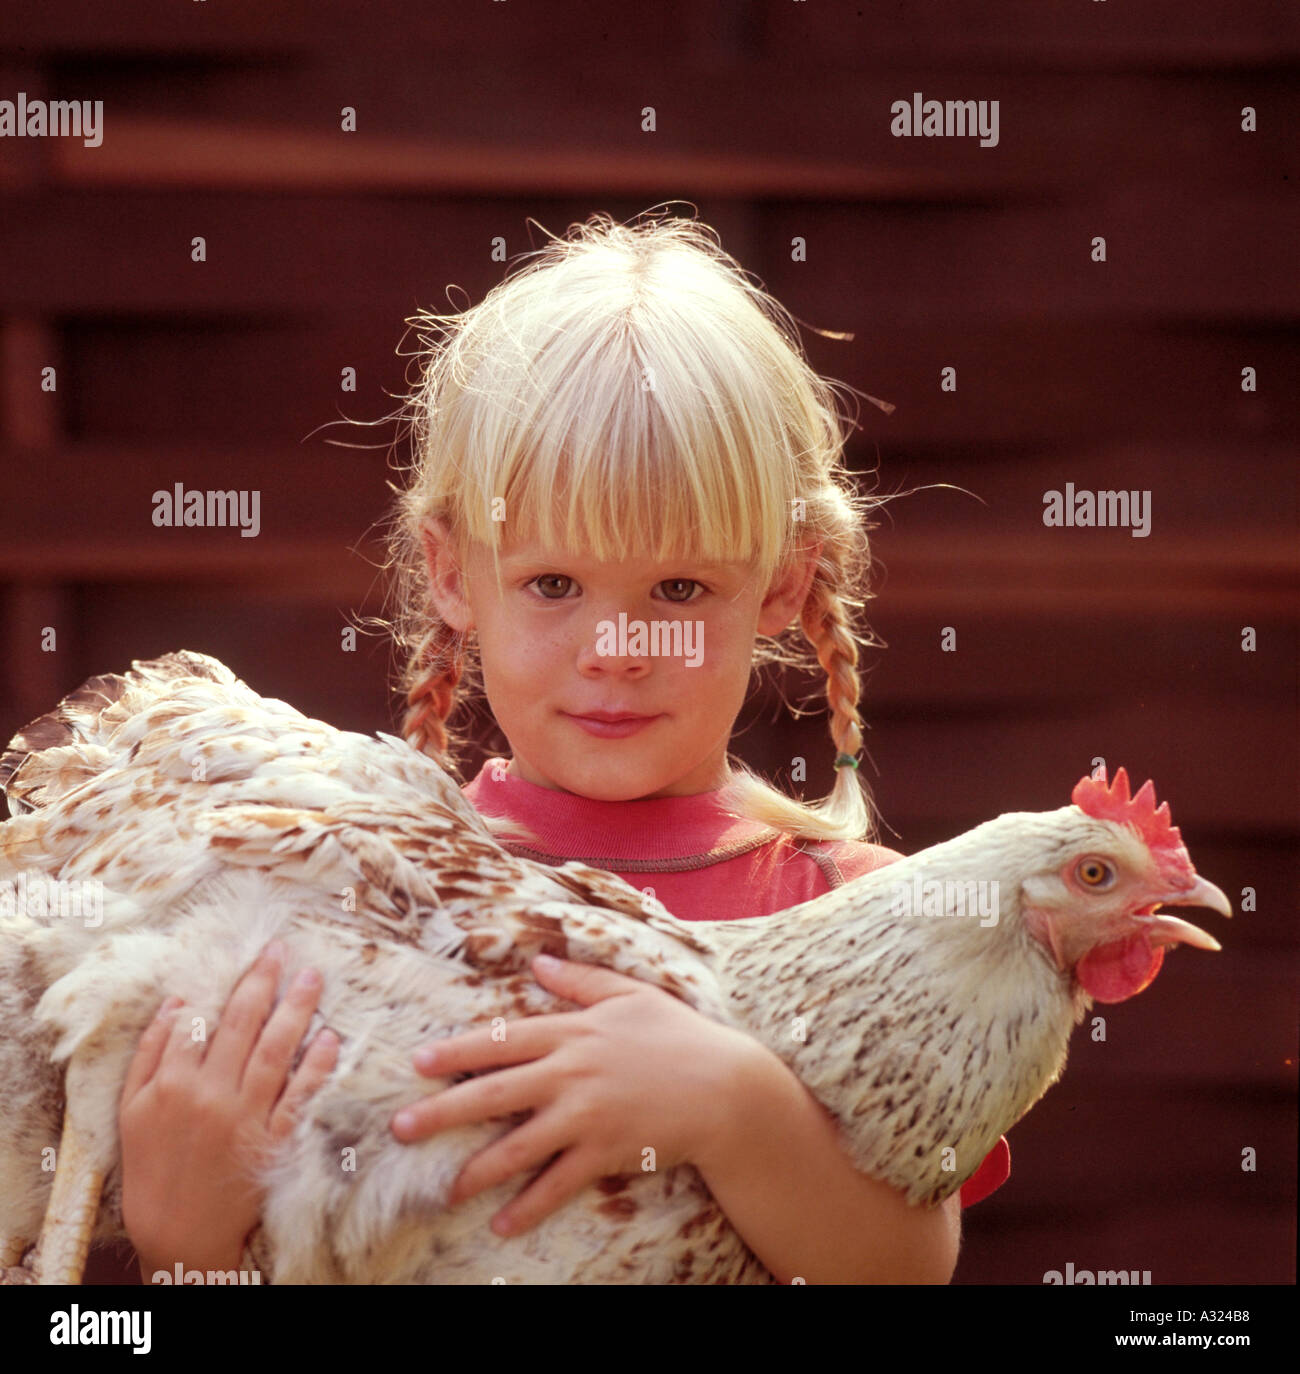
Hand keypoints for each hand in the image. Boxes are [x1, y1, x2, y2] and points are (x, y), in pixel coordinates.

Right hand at [119, 940, 338, 1279]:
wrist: (176, 1232)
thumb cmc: (151, 1166)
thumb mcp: (132, 1109)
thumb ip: (151, 1054)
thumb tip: (177, 1003)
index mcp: (174, 1083)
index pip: (205, 1019)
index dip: (230, 983)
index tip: (253, 956)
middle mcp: (211, 1094)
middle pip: (243, 1024)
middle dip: (265, 981)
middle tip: (283, 950)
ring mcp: (244, 1118)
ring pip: (275, 1051)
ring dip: (296, 1009)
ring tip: (312, 977)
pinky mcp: (272, 1142)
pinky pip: (299, 1097)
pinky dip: (316, 1066)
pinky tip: (330, 1038)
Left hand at [391, 954, 761, 1236]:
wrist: (726, 1088)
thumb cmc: (679, 1036)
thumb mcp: (631, 995)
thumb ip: (582, 981)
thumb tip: (539, 964)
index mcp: (573, 1031)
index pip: (502, 1040)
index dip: (458, 1051)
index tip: (419, 1062)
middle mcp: (571, 1073)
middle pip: (494, 1093)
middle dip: (443, 1112)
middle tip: (400, 1128)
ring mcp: (586, 1116)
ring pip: (517, 1147)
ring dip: (476, 1170)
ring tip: (444, 1190)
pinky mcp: (605, 1153)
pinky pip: (558, 1185)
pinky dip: (529, 1208)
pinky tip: (503, 1225)